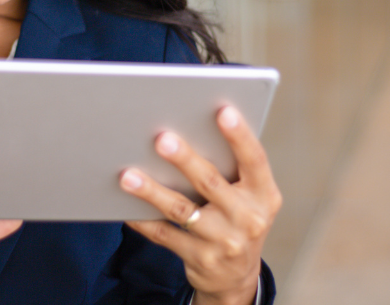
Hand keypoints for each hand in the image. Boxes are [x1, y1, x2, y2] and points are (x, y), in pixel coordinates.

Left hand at [121, 107, 280, 304]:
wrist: (238, 277)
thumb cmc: (240, 222)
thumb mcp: (251, 199)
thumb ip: (234, 171)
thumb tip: (193, 130)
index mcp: (264, 195)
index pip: (255, 160)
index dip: (240, 135)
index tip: (223, 112)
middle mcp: (247, 219)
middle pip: (211, 183)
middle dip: (185, 159)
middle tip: (161, 139)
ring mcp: (223, 241)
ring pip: (181, 210)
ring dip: (152, 191)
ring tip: (128, 175)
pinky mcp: (199, 258)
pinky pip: (164, 235)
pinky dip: (143, 220)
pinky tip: (125, 206)